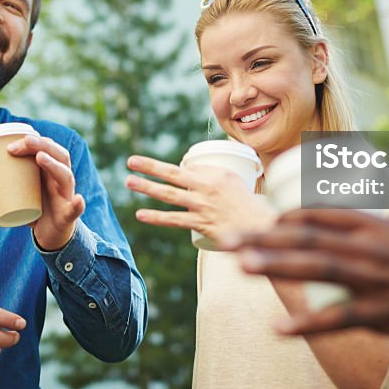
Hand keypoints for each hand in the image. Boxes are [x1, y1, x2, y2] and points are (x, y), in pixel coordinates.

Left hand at [0, 133, 83, 250]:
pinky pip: (76, 208)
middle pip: (59, 154)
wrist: (51, 234)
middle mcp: (61, 177)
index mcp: (49, 168)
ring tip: (40, 158)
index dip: (31, 140)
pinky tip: (77, 200)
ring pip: (66, 175)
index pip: (45, 146)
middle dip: (41, 145)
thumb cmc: (33, 208)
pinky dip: (78, 204)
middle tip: (20, 145)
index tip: (8, 145)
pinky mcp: (69, 214)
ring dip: (54, 165)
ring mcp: (66, 194)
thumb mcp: (12, 195)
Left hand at [125, 154, 274, 245]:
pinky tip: (141, 214)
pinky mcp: (201, 224)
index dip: (163, 167)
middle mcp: (207, 187)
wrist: (260, 227)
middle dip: (149, 167)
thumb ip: (210, 176)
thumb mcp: (231, 181)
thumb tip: (191, 171)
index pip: (184, 167)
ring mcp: (202, 206)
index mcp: (214, 174)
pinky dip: (156, 217)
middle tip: (130, 161)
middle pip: (172, 174)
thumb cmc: (245, 204)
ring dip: (147, 187)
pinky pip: (175, 220)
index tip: (144, 164)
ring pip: (169, 194)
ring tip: (129, 182)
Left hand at [230, 208, 388, 339]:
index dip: (287, 218)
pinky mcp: (384, 313)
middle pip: (307, 237)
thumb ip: (375, 230)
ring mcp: (376, 280)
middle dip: (264, 238)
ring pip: (314, 269)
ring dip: (274, 266)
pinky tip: (280, 327)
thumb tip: (347, 225)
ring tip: (239, 266)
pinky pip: (338, 318)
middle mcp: (370, 246)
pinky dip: (307, 323)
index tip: (264, 222)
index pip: (320, 214)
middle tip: (230, 239)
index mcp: (376, 224)